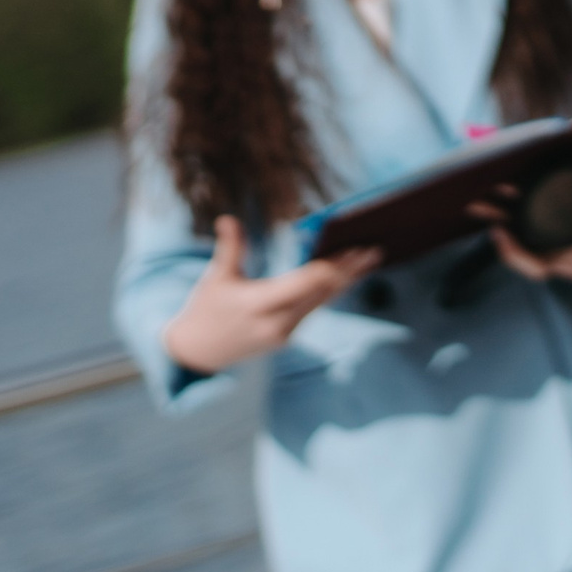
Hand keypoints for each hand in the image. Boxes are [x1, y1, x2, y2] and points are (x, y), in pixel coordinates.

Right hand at [161, 215, 377, 376]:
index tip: (351, 249)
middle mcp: (275, 324)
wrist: (196, 353)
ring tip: (369, 259)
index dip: (330, 266)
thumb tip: (228, 218)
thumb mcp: (215, 277)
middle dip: (349, 271)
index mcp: (256, 306)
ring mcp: (283, 334)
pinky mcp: (286, 337)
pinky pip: (313, 310)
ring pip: (321, 302)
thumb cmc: (205, 309)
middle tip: (374, 250)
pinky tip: (347, 276)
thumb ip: (230, 247)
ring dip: (345, 281)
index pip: (303, 284)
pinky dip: (330, 291)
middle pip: (320, 293)